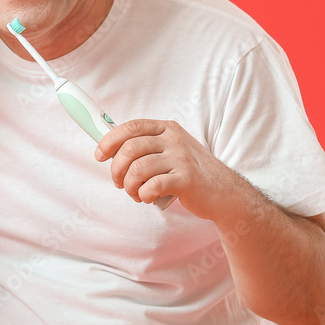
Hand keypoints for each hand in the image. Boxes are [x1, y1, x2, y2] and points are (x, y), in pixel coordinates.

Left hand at [94, 119, 243, 218]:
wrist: (224, 192)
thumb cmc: (191, 172)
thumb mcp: (171, 150)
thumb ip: (146, 147)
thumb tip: (109, 147)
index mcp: (167, 129)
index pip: (131, 127)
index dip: (109, 140)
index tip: (99, 155)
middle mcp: (174, 140)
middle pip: (130, 149)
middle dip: (116, 169)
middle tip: (119, 182)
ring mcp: (181, 159)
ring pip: (137, 169)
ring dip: (129, 186)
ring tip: (135, 193)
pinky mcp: (186, 179)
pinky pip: (151, 186)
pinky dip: (143, 194)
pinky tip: (147, 197)